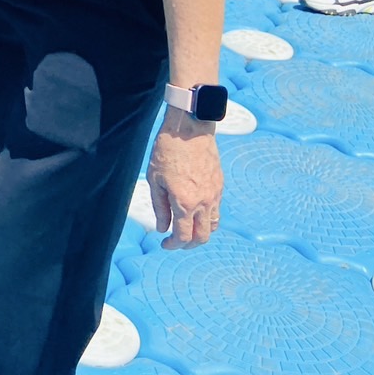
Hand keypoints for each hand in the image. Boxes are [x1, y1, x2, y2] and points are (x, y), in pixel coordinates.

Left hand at [146, 110, 222, 249]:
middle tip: (176, 242)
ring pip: (213, 225)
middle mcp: (204, 202)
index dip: (173, 245)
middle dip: (189, 244)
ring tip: (186, 228)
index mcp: (185, 202)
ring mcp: (215, 194)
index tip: (164, 244)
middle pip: (202, 236)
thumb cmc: (167, 151)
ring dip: (200, 232)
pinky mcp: (219, 185)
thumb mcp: (155, 179)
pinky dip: (207, 217)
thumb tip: (162, 228)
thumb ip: (160, 207)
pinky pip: (216, 210)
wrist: (189, 129)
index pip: (183, 236)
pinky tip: (194, 212)